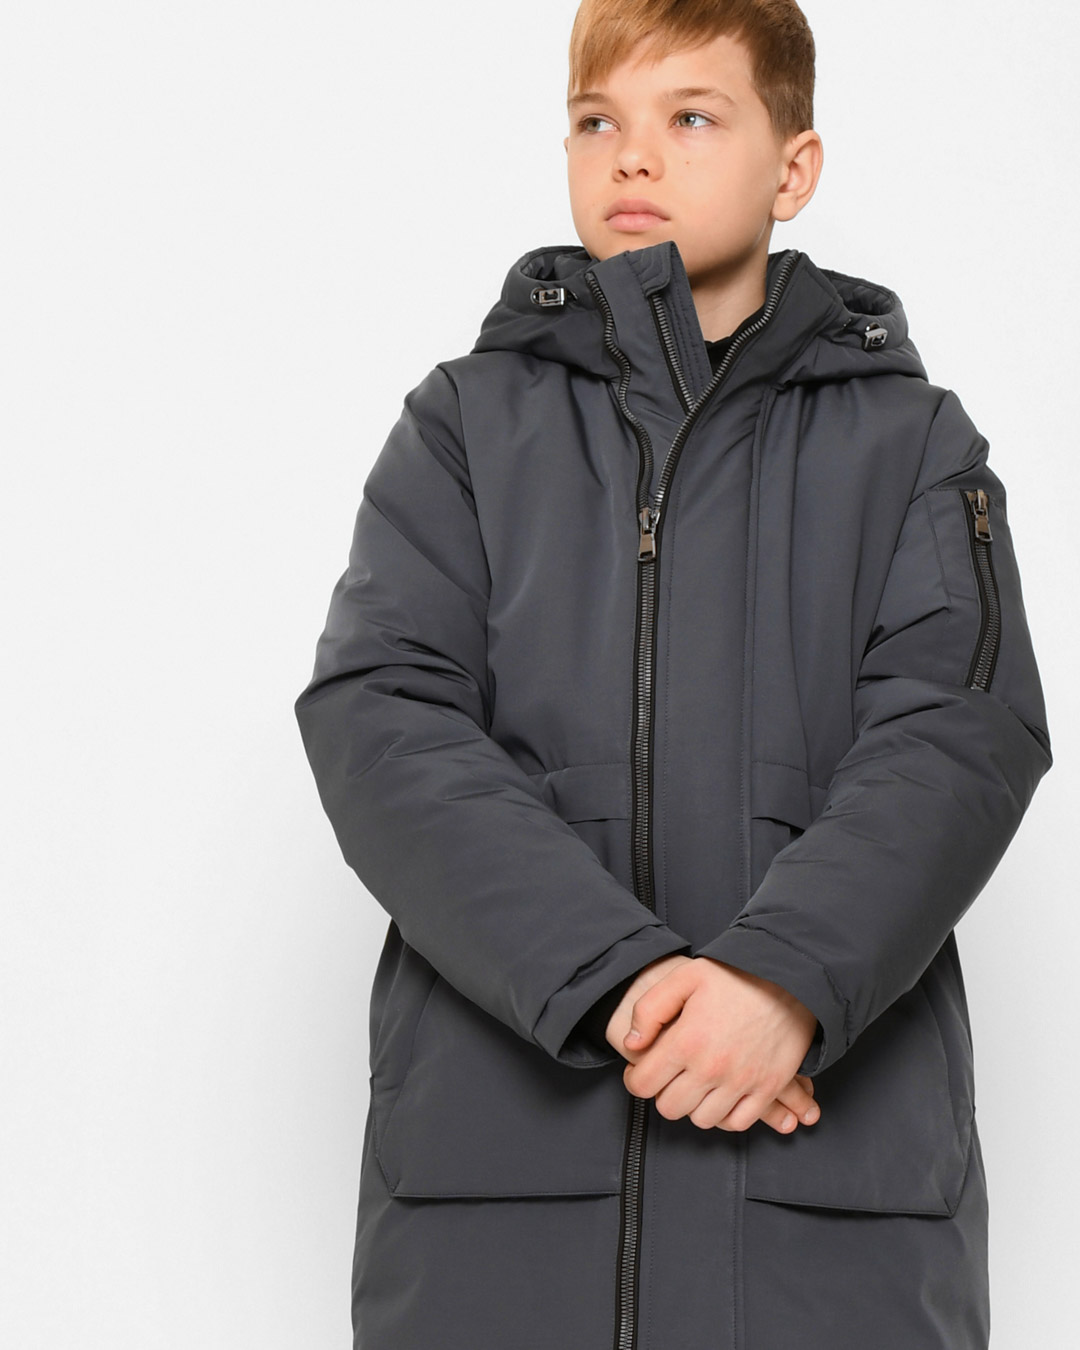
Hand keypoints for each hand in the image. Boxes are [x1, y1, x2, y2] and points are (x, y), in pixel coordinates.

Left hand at [605, 954, 820, 1134]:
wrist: (791, 979)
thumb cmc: (735, 976)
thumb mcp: (684, 977)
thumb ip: (650, 1009)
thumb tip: (632, 1044)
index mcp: (687, 1041)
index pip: (643, 1085)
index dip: (635, 1079)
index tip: (641, 1070)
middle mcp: (712, 1068)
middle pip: (670, 1107)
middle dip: (663, 1093)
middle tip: (670, 1075)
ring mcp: (742, 1082)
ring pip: (702, 1119)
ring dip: (693, 1105)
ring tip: (695, 1083)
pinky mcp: (768, 1089)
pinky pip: (737, 1123)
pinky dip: (725, 1115)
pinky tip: (721, 1096)